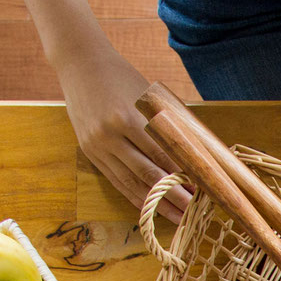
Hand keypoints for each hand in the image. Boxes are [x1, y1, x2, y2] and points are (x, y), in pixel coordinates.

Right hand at [55, 44, 188, 220]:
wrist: (79, 63)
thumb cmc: (121, 76)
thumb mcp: (146, 95)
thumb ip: (166, 123)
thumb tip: (194, 154)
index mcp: (126, 118)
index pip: (161, 154)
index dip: (182, 174)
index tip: (201, 188)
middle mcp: (109, 134)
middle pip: (147, 174)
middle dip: (173, 195)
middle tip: (194, 211)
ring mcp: (96, 145)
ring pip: (130, 183)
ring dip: (156, 204)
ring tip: (178, 217)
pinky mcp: (90, 152)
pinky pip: (115, 180)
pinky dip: (135, 196)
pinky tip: (151, 208)